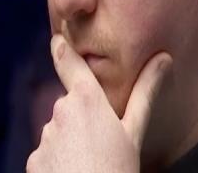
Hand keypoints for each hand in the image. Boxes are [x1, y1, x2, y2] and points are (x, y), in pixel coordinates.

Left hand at [26, 34, 171, 172]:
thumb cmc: (119, 169)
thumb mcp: (135, 131)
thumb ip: (146, 92)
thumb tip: (164, 58)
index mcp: (86, 98)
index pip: (69, 63)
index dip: (62, 48)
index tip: (57, 38)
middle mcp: (61, 110)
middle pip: (70, 105)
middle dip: (81, 117)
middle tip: (101, 142)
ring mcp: (45, 136)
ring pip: (59, 131)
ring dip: (71, 141)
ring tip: (90, 162)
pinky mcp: (33, 160)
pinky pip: (47, 153)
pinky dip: (58, 161)